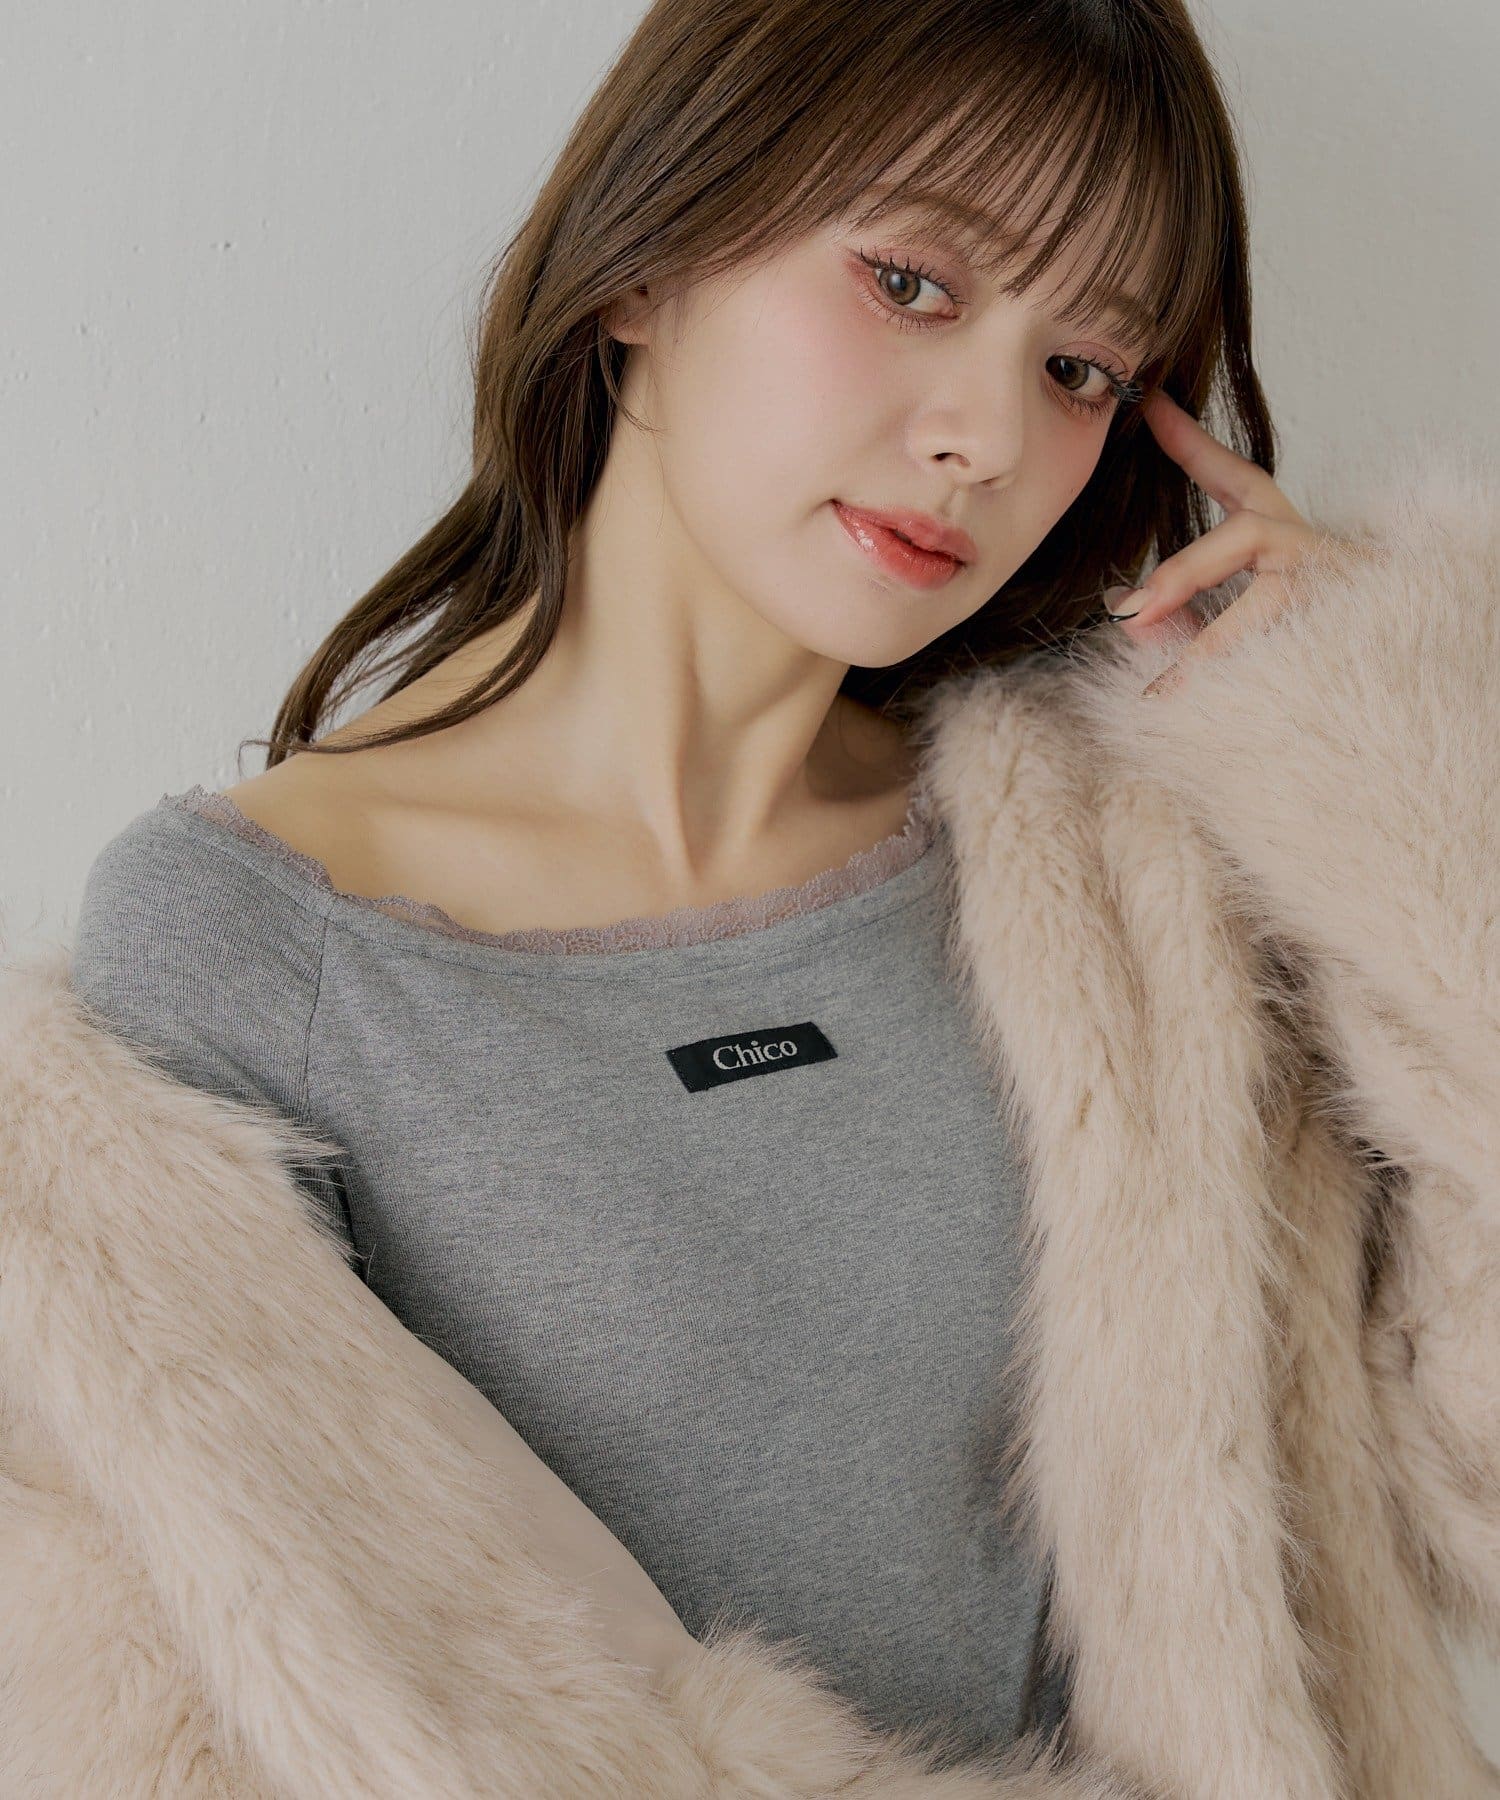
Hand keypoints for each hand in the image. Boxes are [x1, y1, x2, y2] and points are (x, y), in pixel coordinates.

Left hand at [1112, 390, 1365, 696]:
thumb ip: (1171, 621)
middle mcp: (1313, 549)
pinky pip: (1293, 654)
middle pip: (1250, 531)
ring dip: (1213, 641)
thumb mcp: (1220, 630)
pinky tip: (1189, 709)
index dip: (1191, 443)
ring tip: (1164, 688)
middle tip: (1131, 609)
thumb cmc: (1297, 648)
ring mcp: (1339, 586)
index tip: (1149, 406)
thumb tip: (1127, 614)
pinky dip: (1235, 683)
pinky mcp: (1356, 630)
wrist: (1399, 682)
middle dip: (1185, 570)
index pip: (1235, 480)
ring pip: (1274, 595)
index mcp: (1282, 536)